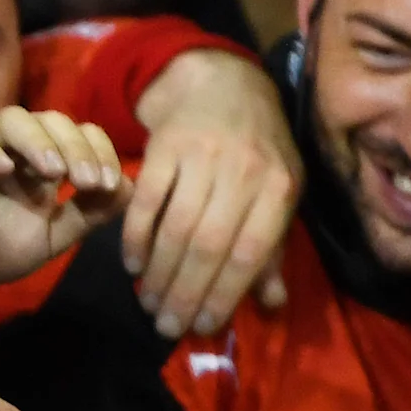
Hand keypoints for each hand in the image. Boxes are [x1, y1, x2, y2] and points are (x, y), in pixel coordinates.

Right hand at [0, 108, 126, 290]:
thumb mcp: (50, 238)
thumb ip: (87, 214)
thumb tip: (131, 189)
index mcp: (43, 161)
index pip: (80, 134)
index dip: (99, 151)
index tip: (108, 185)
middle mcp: (15, 146)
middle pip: (53, 120)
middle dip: (76, 148)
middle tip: (86, 181)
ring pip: (13, 119)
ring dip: (39, 141)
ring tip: (53, 173)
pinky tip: (3, 170)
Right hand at [123, 48, 300, 338]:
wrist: (221, 84)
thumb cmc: (256, 147)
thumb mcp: (278, 190)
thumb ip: (274, 247)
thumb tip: (271, 304)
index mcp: (279, 187)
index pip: (251, 252)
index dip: (225, 294)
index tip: (204, 326)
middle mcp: (243, 170)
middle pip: (210, 245)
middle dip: (186, 293)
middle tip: (167, 326)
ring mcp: (202, 155)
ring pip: (177, 227)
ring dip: (159, 273)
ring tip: (149, 303)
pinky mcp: (165, 145)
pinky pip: (147, 201)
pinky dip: (136, 237)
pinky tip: (132, 264)